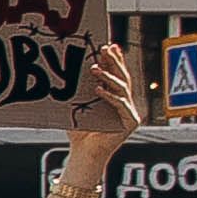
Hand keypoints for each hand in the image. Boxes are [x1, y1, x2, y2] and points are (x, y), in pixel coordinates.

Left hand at [62, 41, 142, 160]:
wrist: (84, 153)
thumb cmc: (79, 131)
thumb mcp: (78, 105)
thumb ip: (78, 90)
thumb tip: (66, 70)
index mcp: (116, 97)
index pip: (117, 74)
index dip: (115, 59)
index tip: (109, 45)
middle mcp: (126, 103)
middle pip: (122, 77)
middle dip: (114, 62)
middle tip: (105, 49)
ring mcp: (130, 112)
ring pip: (122, 89)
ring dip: (108, 77)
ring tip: (94, 68)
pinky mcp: (130, 122)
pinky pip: (120, 105)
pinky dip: (109, 96)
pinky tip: (98, 89)